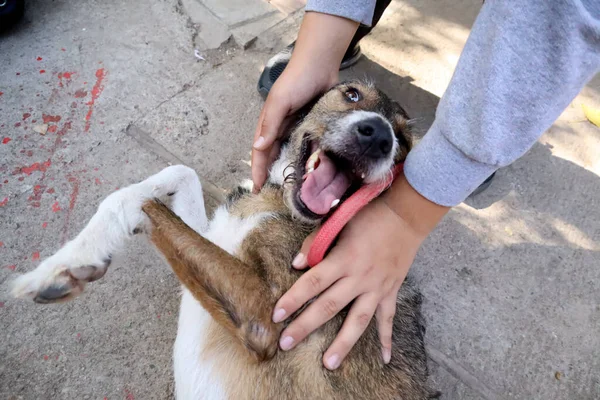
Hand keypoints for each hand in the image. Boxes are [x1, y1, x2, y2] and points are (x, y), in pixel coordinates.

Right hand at [251, 12, 358, 190]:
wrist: (320, 64)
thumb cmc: (297, 81)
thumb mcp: (280, 102)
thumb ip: (270, 124)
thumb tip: (258, 148)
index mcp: (268, 123)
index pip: (260, 152)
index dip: (258, 171)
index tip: (257, 190)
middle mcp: (280, 127)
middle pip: (272, 156)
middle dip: (269, 174)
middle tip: (272, 195)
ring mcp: (295, 126)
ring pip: (287, 152)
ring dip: (286, 167)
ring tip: (288, 187)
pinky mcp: (310, 125)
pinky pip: (303, 145)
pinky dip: (302, 157)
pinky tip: (307, 168)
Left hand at [272, 174, 449, 368]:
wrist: (406, 216)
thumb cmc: (369, 215)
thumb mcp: (339, 221)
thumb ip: (316, 243)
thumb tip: (296, 264)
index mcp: (344, 258)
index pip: (313, 282)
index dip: (294, 298)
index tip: (277, 315)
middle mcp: (359, 277)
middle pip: (329, 306)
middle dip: (306, 325)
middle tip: (286, 343)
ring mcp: (377, 287)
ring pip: (358, 320)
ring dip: (343, 343)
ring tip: (328, 363)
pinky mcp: (391, 291)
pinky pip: (388, 318)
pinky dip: (386, 338)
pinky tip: (384, 358)